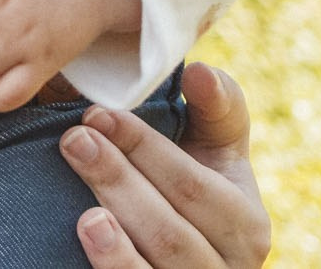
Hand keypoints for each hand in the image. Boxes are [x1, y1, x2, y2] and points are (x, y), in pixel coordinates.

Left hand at [60, 63, 270, 268]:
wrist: (177, 255)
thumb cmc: (194, 190)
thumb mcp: (216, 152)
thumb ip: (217, 108)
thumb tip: (201, 72)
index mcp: (246, 225)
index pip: (194, 187)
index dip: (145, 149)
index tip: (97, 114)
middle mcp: (229, 268)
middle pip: (171, 230)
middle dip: (120, 181)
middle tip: (74, 140)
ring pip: (157, 265)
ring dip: (116, 239)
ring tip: (86, 211)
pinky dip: (115, 268)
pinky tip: (89, 240)